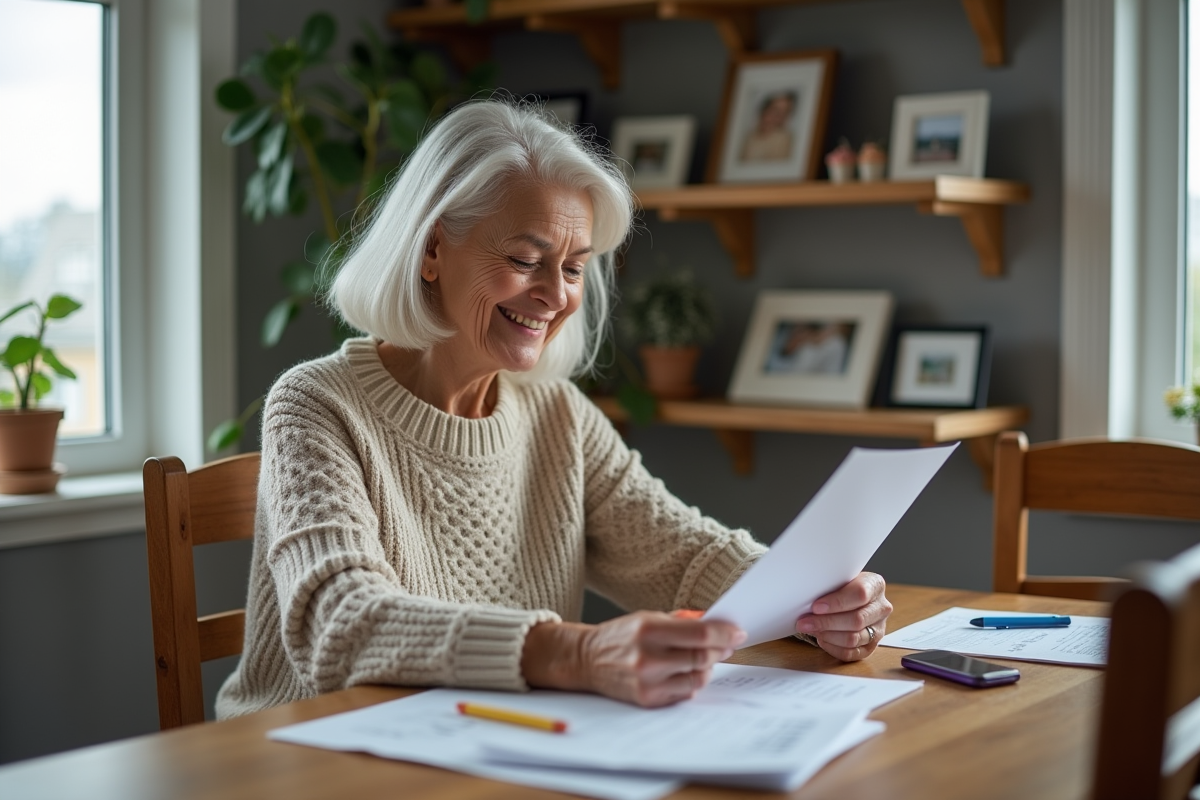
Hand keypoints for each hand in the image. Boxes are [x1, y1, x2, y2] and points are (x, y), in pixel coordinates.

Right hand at [521, 612, 744, 706]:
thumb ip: (682, 621)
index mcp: (647, 629)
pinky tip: (686, 671)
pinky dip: (692, 681)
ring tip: (705, 657)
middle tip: (729, 644)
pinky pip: (685, 692)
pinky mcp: (647, 699)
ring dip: (709, 667)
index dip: (724, 634)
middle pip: (702, 657)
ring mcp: (647, 681)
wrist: (587, 659)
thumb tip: (717, 624)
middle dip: (721, 650)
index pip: (699, 634)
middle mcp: (647, 657)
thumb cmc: (621, 635)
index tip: (737, 632)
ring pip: (698, 678)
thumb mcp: (648, 617)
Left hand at [794, 572, 891, 660]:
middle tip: (805, 622)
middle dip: (827, 622)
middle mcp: (881, 608)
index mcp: (875, 585)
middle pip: (856, 619)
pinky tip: (821, 639)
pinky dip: (833, 648)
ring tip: (812, 629)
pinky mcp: (871, 646)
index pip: (860, 594)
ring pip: (854, 638)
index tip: (816, 607)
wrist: (850, 598)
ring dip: (828, 636)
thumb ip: (829, 587)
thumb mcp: (838, 579)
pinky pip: (852, 653)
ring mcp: (878, 629)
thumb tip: (806, 600)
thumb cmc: (841, 587)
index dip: (837, 602)